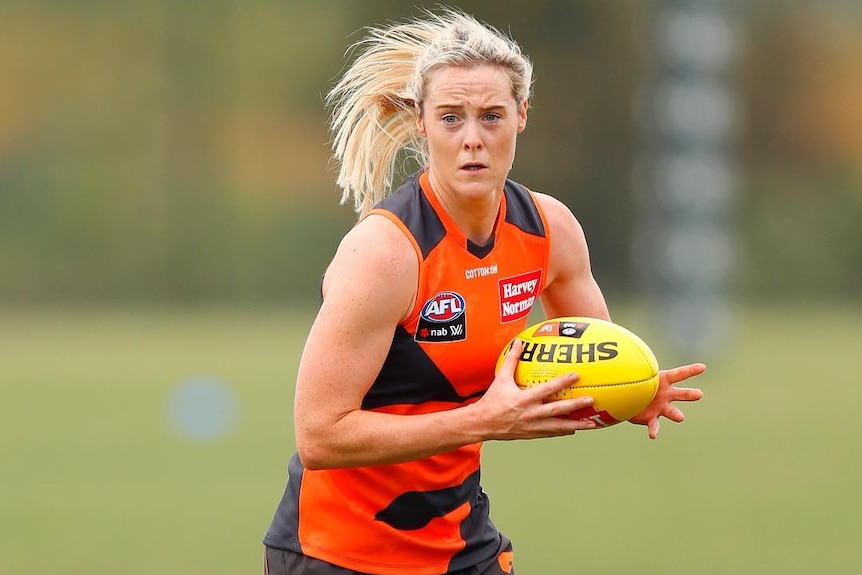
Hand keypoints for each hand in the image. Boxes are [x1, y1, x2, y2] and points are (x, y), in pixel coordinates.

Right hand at [476, 339, 597, 439]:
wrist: (482, 423)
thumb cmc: (492, 400)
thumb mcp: (501, 378)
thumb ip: (511, 360)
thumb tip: (519, 342)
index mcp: (523, 399)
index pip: (547, 389)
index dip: (562, 382)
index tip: (576, 376)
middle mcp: (530, 414)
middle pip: (557, 410)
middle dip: (575, 405)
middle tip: (591, 400)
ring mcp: (532, 426)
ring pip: (558, 426)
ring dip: (576, 424)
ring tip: (592, 423)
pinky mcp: (532, 434)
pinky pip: (551, 433)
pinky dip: (564, 431)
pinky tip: (575, 428)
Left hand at [629, 363, 705, 438]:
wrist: (630, 398)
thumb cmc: (636, 381)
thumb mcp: (634, 368)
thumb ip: (630, 357)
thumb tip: (618, 334)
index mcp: (664, 380)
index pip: (680, 374)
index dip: (691, 370)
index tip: (703, 367)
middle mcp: (667, 395)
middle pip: (682, 394)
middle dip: (690, 394)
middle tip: (699, 394)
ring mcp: (661, 407)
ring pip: (672, 412)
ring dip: (676, 414)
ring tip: (680, 417)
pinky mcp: (651, 419)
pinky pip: (654, 425)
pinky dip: (654, 430)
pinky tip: (653, 435)